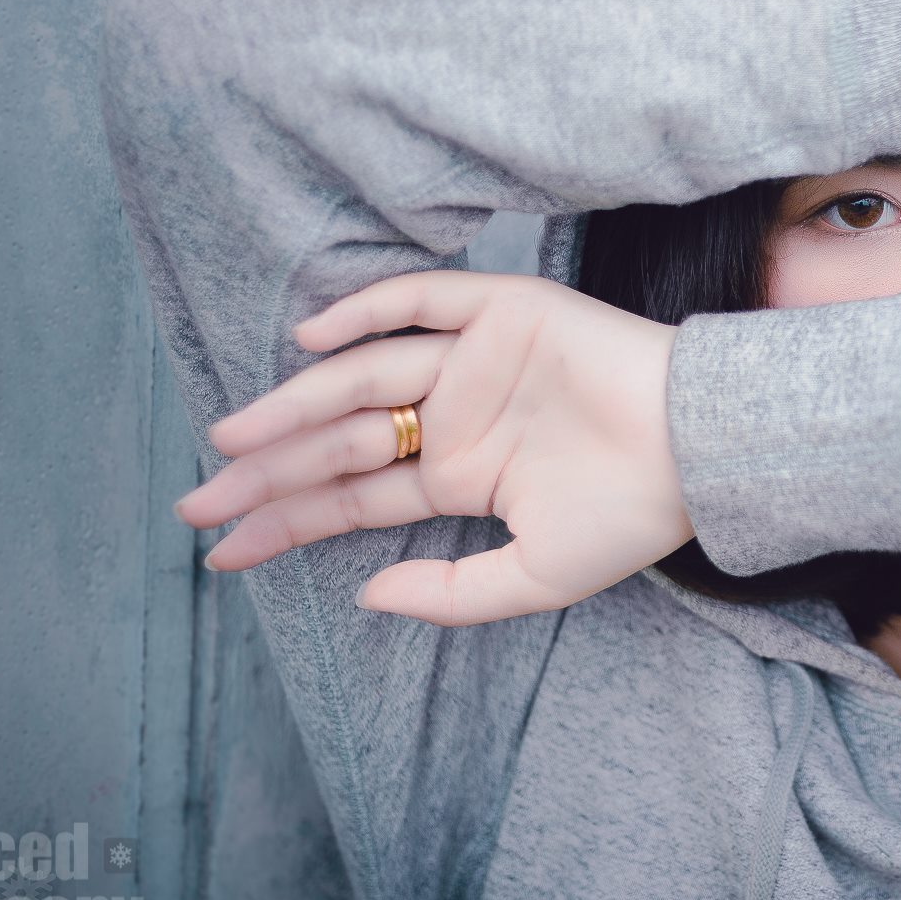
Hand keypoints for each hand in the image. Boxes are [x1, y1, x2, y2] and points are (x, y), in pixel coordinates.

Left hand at [173, 270, 695, 625]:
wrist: (701, 451)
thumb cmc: (631, 517)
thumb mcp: (532, 579)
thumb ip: (449, 594)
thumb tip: (365, 597)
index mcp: (460, 478)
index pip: (354, 498)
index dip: (287, 522)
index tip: (220, 551)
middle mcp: (456, 418)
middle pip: (342, 439)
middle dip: (269, 470)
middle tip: (199, 500)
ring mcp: (474, 362)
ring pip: (364, 376)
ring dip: (296, 400)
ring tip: (235, 436)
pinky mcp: (503, 313)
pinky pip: (420, 302)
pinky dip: (365, 310)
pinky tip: (309, 338)